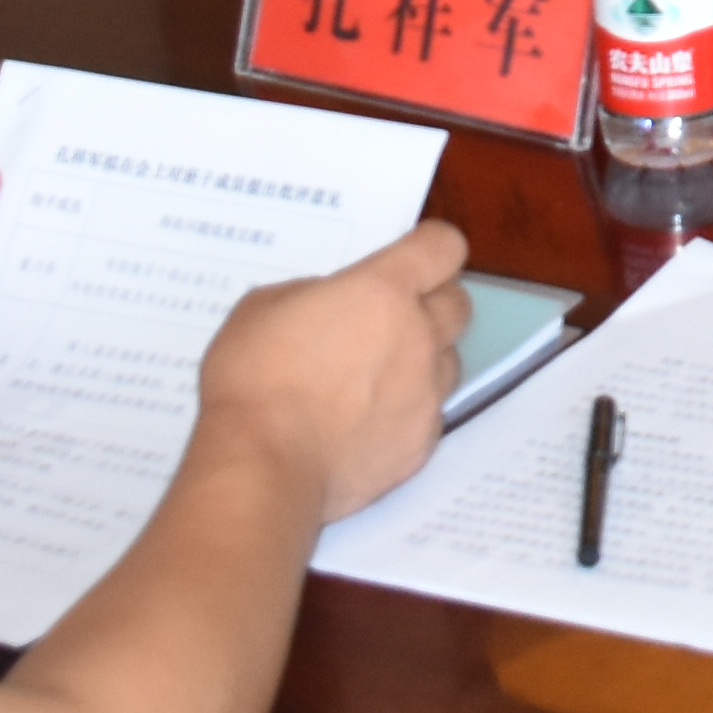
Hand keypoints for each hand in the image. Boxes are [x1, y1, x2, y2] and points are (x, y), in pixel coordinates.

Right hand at [194, 221, 473, 518]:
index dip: (431, 247)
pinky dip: (407, 412)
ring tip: (378, 375)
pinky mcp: (421, 443)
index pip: (443, 247)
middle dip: (433, 302)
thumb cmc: (254, 379)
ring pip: (449, 362)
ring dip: (424, 359)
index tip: (413, 255)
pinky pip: (429, 415)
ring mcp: (426, 393)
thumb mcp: (263, 307)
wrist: (264, 466)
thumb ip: (312, 294)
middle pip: (458, 304)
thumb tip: (329, 303)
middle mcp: (419, 336)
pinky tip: (368, 423)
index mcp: (384, 290)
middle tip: (391, 317)